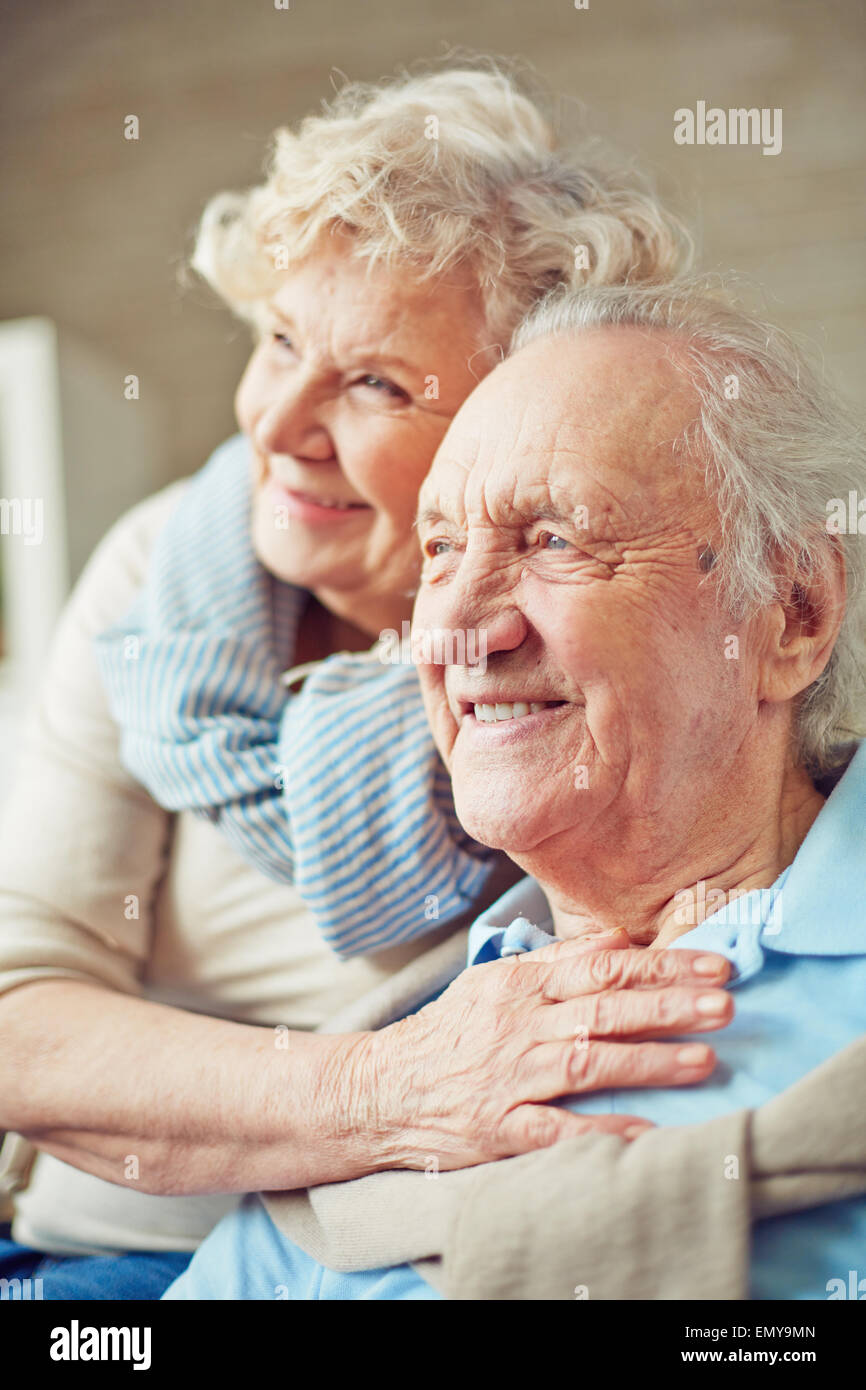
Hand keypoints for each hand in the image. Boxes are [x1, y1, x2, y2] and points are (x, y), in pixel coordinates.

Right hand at [360, 929, 732, 1170]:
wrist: (382, 1089)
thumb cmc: (449, 1033)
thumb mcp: (494, 980)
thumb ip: (556, 959)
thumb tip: (618, 937)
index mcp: (521, 985)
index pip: (603, 967)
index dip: (663, 966)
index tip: (715, 965)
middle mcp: (519, 1026)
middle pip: (604, 1010)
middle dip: (670, 1008)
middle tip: (725, 1006)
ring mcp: (510, 1077)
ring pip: (588, 1062)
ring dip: (649, 1061)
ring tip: (705, 1061)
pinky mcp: (500, 1127)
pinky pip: (557, 1129)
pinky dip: (602, 1131)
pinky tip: (647, 1134)